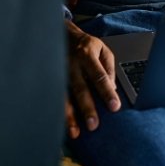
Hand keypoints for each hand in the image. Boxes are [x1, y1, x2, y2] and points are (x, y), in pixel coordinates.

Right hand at [65, 20, 120, 137]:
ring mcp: (58, 71)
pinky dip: (57, 112)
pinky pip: (54, 97)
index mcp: (87, 54)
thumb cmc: (85, 44)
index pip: (99, 75)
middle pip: (80, 88)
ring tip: (75, 132)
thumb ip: (108, 67)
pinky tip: (61, 125)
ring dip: (69, 116)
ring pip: (63, 96)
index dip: (106, 92)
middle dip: (87, 108)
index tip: (114, 106)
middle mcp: (71, 64)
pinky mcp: (50, 78)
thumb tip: (112, 88)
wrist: (61, 34)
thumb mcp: (102, 48)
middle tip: (93, 124)